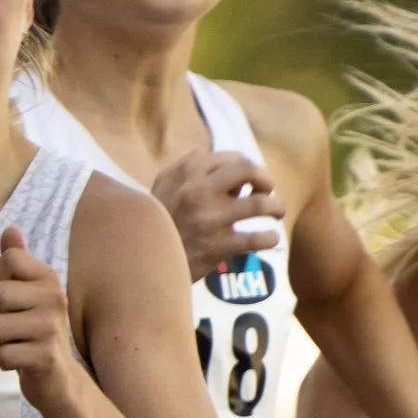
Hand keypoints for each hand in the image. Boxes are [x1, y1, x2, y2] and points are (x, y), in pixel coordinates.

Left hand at [0, 228, 83, 410]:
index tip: (14, 298)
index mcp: (48, 278)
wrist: (58, 378)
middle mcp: (54, 298)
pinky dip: (6, 362)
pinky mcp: (45, 357)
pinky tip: (23, 361)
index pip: (8, 259)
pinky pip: (3, 355)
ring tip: (20, 343)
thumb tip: (10, 229)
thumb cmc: (33, 329)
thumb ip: (16, 260)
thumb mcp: (24, 291)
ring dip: (0, 341)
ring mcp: (51, 328)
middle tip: (17, 326)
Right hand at [149, 150, 285, 278]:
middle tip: (268, 191)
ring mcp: (210, 218)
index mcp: (188, 170)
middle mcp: (200, 189)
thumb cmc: (154, 221)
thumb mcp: (163, 186)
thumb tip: (228, 171)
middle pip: (249, 170)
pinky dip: (269, 238)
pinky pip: (255, 239)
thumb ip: (190, 171)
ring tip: (277, 213)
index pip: (233, 158)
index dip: (246, 168)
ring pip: (259, 204)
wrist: (139, 259)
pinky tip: (270, 239)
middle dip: (266, 179)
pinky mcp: (216, 246)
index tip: (246, 182)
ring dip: (276, 207)